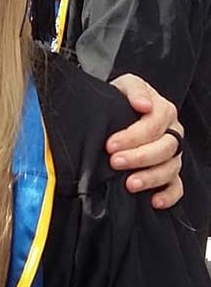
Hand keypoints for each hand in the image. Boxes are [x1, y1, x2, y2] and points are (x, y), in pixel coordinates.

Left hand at [107, 74, 183, 208]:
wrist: (118, 108)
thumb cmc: (121, 98)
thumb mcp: (124, 85)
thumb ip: (134, 90)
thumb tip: (143, 104)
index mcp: (164, 111)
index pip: (155, 125)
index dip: (133, 136)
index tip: (110, 145)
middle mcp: (173, 133)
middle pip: (165, 148)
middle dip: (139, 157)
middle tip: (115, 162)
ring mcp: (173, 154)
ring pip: (171, 169)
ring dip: (151, 178)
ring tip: (129, 184)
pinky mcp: (170, 172)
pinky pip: (177, 186)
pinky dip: (168, 195)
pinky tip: (154, 201)